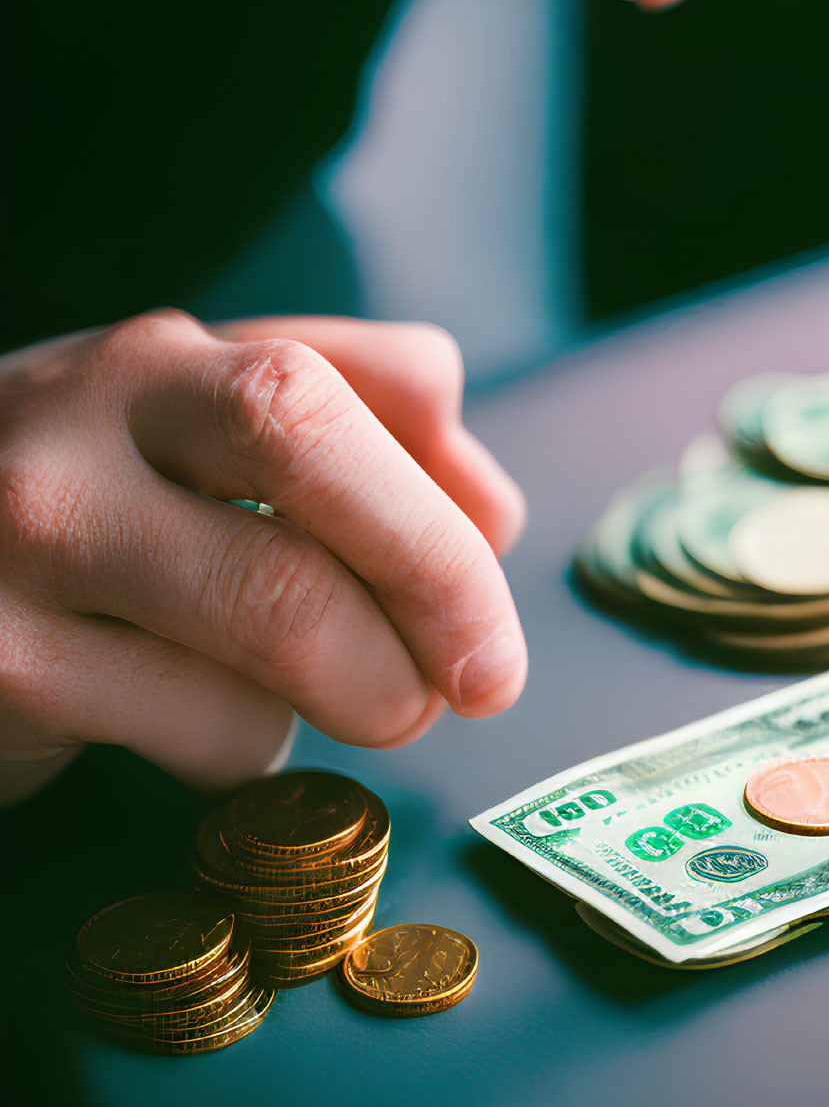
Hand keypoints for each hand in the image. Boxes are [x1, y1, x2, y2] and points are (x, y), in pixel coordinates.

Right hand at [0, 310, 527, 803]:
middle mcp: (88, 421)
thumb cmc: (78, 510)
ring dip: (362, 686)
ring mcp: (31, 539)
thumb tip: (494, 514)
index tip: (500, 581)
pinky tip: (203, 722)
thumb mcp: (199, 440)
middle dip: (436, 576)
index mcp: (167, 360)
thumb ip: (356, 433)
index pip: (363, 377)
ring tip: (362, 703)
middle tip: (484, 679)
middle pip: (312, 454)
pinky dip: (252, 745)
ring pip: (276, 609)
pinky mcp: (6, 668)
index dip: (458, 486)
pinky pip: (207, 726)